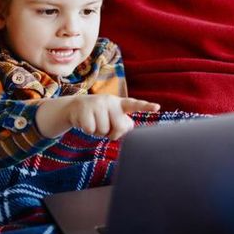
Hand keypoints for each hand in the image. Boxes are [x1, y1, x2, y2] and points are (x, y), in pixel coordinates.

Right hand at [38, 94, 160, 139]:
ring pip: (103, 130)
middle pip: (119, 127)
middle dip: (112, 132)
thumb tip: (127, 128)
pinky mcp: (84, 109)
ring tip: (94, 122)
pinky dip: (88, 131)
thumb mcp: (113, 118)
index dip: (146, 107)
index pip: (135, 104)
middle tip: (105, 126)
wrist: (75, 108)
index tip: (158, 107)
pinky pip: (91, 130)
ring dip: (98, 132)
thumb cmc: (100, 116)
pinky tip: (85, 122)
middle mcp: (110, 101)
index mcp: (120, 103)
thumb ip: (123, 124)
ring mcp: (97, 104)